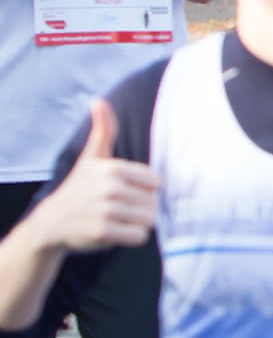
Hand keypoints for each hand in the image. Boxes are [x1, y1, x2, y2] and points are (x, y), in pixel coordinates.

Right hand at [40, 100, 157, 251]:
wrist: (51, 222)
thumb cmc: (79, 187)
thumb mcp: (91, 157)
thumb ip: (103, 130)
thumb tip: (99, 101)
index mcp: (114, 168)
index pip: (156, 182)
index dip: (143, 189)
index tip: (123, 191)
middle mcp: (110, 187)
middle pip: (153, 202)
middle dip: (140, 208)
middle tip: (118, 208)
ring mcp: (105, 210)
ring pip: (149, 220)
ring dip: (136, 223)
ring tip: (116, 219)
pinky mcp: (102, 232)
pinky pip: (138, 236)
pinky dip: (130, 237)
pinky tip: (113, 231)